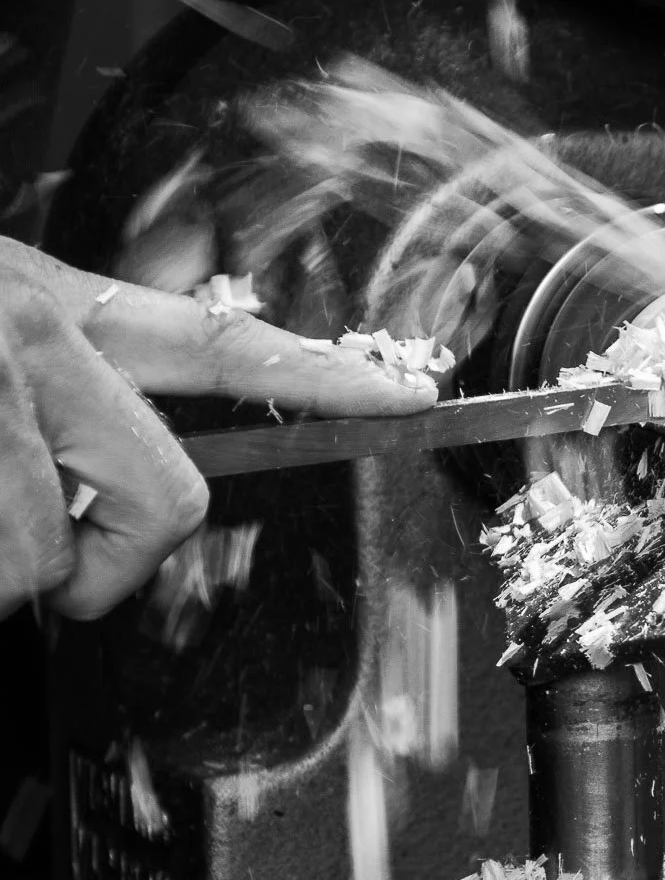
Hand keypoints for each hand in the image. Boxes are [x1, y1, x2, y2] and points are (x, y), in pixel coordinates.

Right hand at [0, 238, 436, 620]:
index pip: (225, 347)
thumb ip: (69, 389)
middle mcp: (46, 337)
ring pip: (49, 558)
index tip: (408, 399)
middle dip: (110, 563)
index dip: (328, 380)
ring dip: (1, 570)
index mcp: (66, 309)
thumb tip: (98, 486)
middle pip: (168, 500)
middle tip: (55, 567)